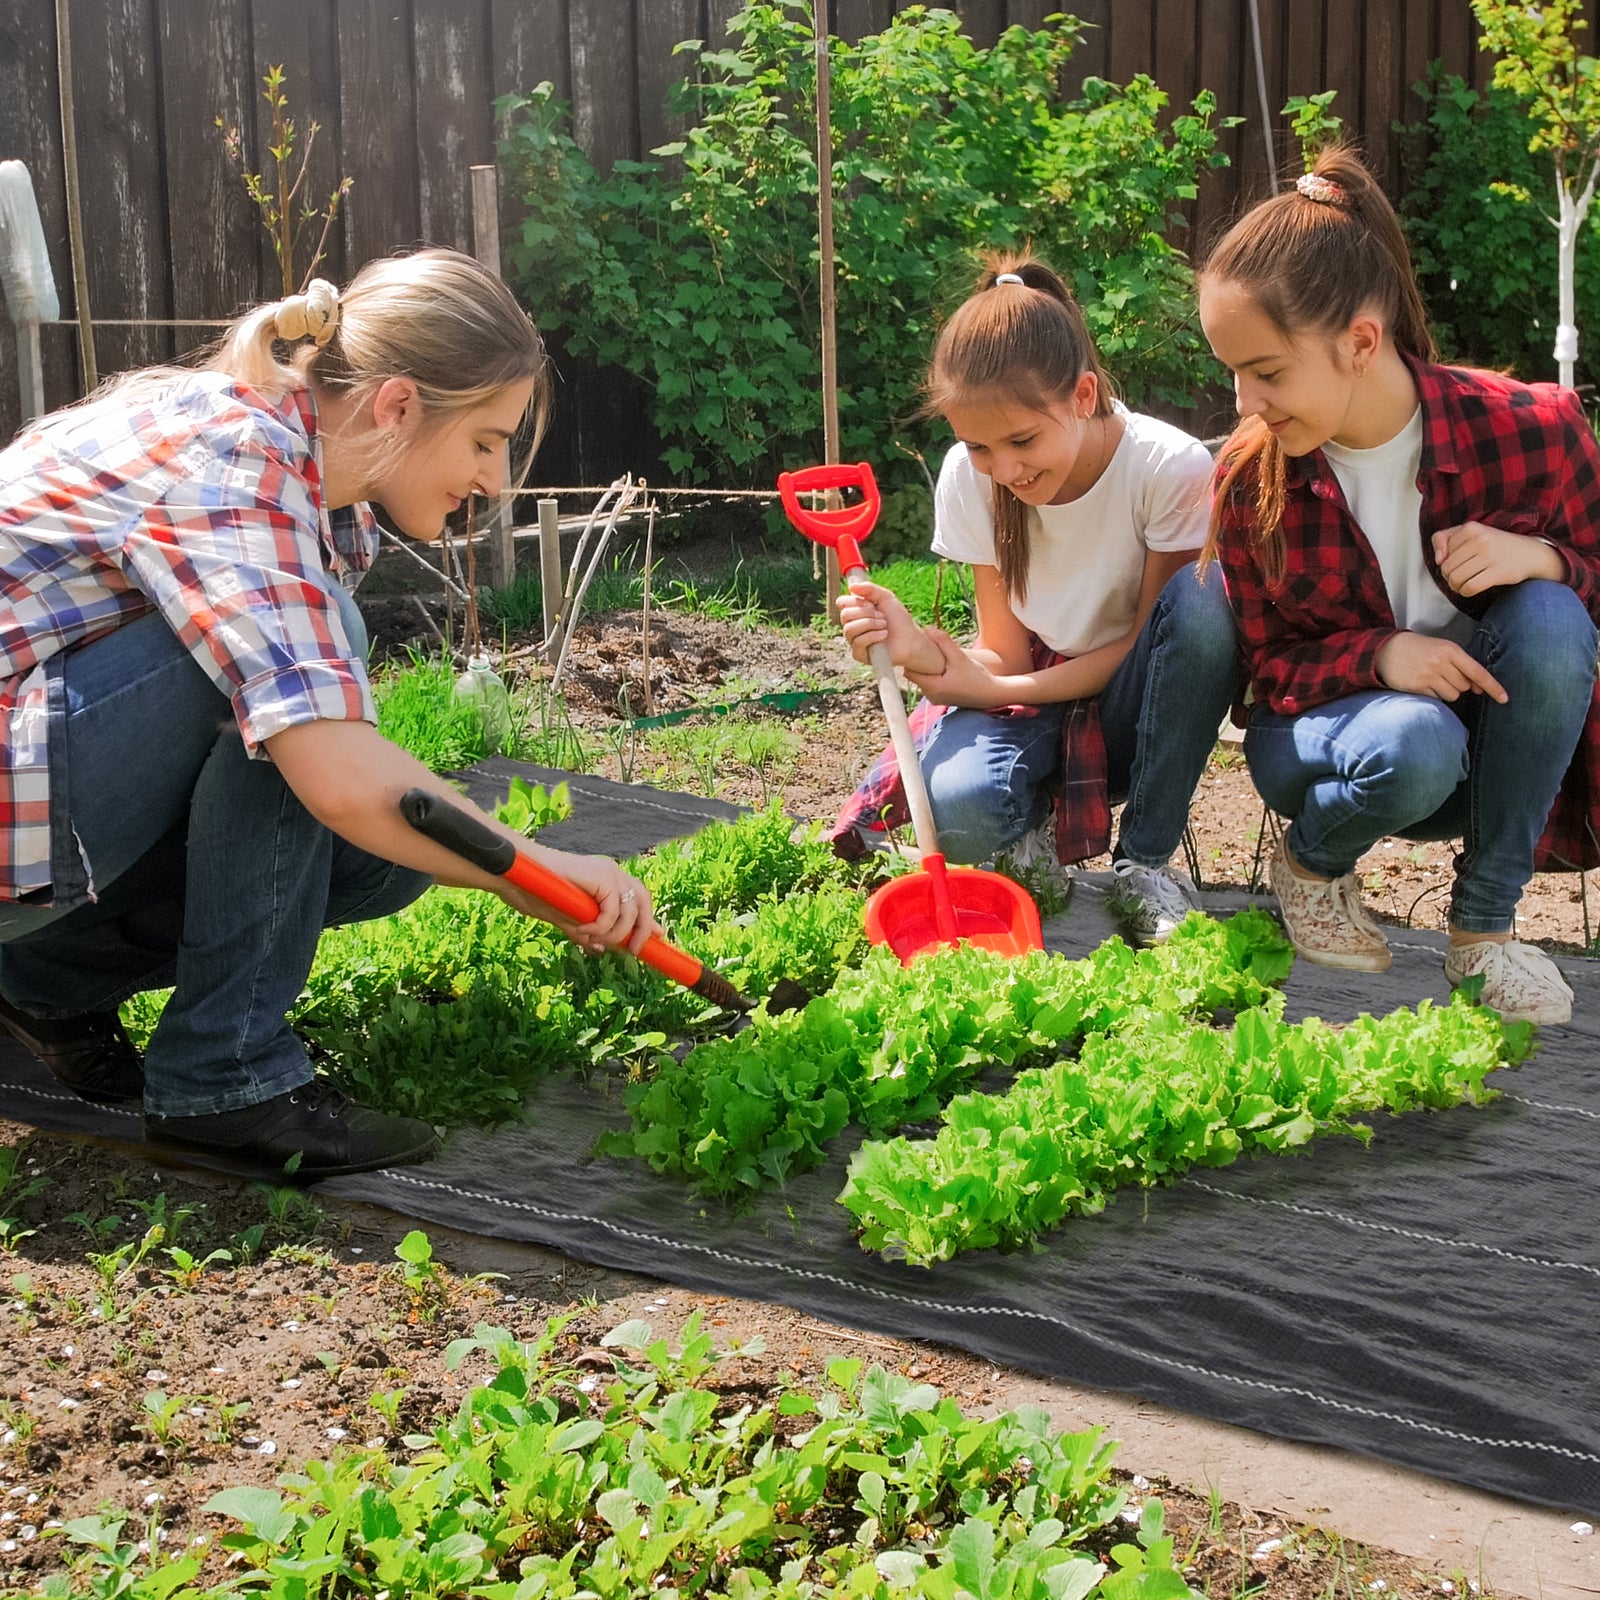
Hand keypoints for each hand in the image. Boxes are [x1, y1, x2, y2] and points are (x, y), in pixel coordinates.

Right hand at [502, 854, 656, 955]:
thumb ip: (585, 932)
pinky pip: (613, 910)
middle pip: (644, 902)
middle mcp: (611, 873)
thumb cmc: (537, 893)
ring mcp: (608, 872)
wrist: (517, 875)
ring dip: (614, 934)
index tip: (658, 938)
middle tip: (633, 951)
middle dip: (642, 930)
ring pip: (630, 912)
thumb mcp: (567, 919)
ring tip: (592, 940)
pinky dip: (601, 926)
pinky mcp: (602, 875)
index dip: (649, 920)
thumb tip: (599, 950)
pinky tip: (583, 929)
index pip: (637, 900)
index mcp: (606, 880)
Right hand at [838, 580, 943, 673]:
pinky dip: (872, 636)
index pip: (842, 602)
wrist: (910, 639)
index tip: (870, 602)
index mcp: (856, 611)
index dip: (854, 601)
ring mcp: (854, 640)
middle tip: (882, 615)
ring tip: (884, 625)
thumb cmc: (898, 620)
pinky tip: (884, 635)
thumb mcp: (885, 597)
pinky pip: (857, 642)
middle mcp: (852, 625)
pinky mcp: (858, 654)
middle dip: (865, 613)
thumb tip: (851, 586)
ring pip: (849, 629)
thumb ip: (869, 589)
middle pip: (845, 615)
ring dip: (870, 624)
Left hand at [906, 627, 1004, 706]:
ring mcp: (936, 699)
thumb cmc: (977, 677)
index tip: (915, 647)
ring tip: (935, 657)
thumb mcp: (960, 657)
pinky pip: (931, 684)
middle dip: (918, 662)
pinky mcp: (942, 699)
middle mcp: (931, 696)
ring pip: (923, 679)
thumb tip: (927, 628)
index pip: (908, 671)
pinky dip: (933, 675)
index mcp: (932, 687)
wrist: (992, 695)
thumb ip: (943, 642)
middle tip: (926, 649)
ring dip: (927, 669)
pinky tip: (942, 667)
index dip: (909, 659)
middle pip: (915, 675)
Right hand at [1375, 630, 1506, 703]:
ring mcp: (1428, 676)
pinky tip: (1424, 684)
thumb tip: (1478, 688)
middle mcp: (1441, 663)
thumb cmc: (1420, 649)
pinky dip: (1434, 695)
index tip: (1505, 699)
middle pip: (1465, 686)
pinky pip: (1437, 699)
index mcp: (1451, 651)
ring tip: (1434, 680)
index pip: (1478, 672)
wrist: (1387, 649)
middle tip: (1445, 675)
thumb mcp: (1442, 649)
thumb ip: (1461, 666)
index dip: (1493, 687)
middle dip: (1460, 684)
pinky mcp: (1417, 687)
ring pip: (1453, 695)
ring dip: (1448, 691)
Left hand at [1432, 520, 1563, 596]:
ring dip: (1455, 586)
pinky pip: (1469, 587)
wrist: (1531, 553)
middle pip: (1446, 568)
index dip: (1445, 561)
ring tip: (1464, 583)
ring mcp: (1490, 556)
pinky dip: (1465, 592)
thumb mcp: (1470, 533)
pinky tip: (1469, 589)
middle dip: (1449, 576)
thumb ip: (1445, 539)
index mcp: (1471, 527)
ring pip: (1455, 578)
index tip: (1458, 561)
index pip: (1441, 551)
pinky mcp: (1498, 572)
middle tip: (1460, 575)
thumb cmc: (1495, 545)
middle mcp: (1480, 539)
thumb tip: (1438, 560)